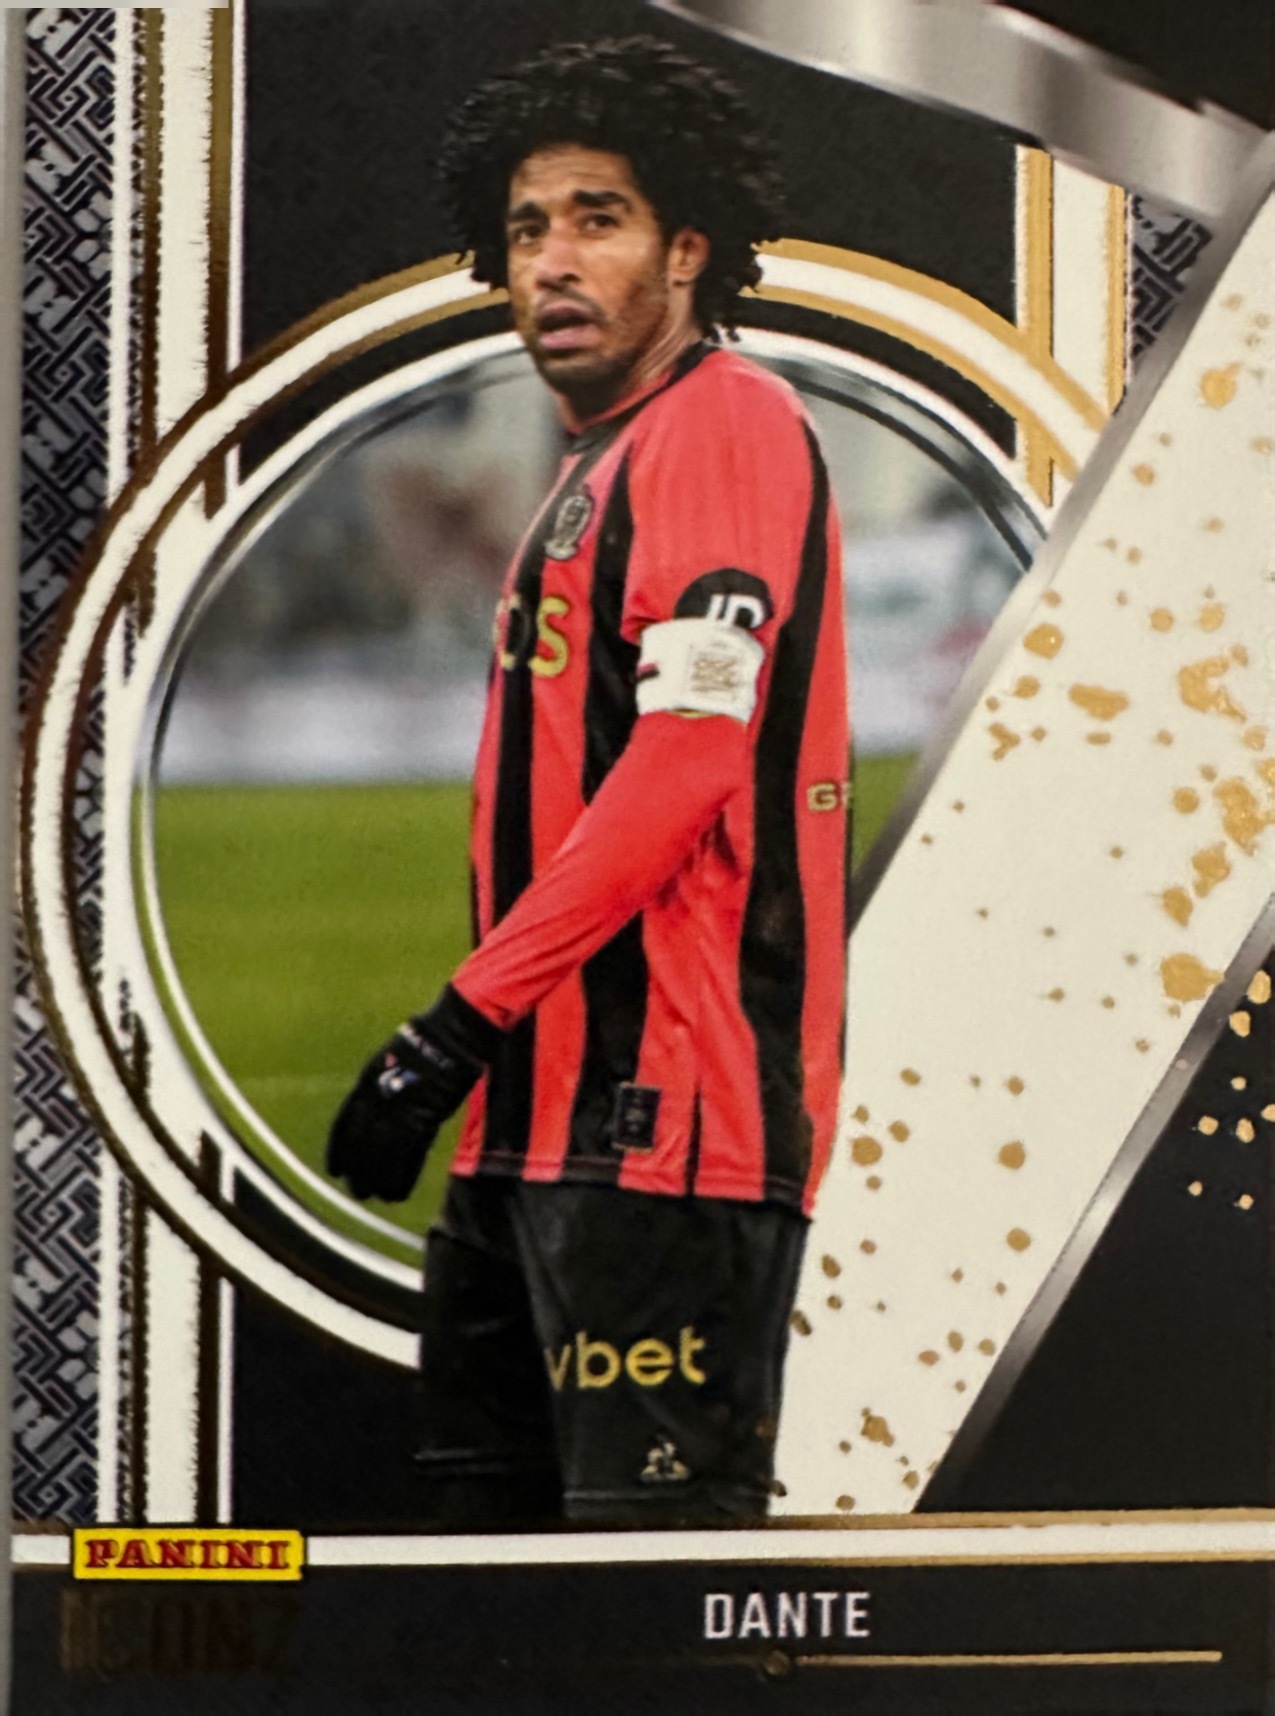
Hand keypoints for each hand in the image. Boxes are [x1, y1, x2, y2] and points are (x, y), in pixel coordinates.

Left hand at [326, 986, 500, 1201]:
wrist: (453, 1033)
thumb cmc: (426, 1041)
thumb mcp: (391, 1059)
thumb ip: (382, 1087)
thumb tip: (374, 1112)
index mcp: (368, 1081)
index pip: (345, 1123)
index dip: (338, 1150)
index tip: (335, 1170)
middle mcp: (380, 1097)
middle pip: (362, 1144)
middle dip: (358, 1171)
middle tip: (357, 1191)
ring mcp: (404, 1107)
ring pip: (384, 1153)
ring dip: (378, 1179)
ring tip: (376, 1197)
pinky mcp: (428, 1116)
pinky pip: (411, 1154)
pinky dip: (403, 1176)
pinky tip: (398, 1192)